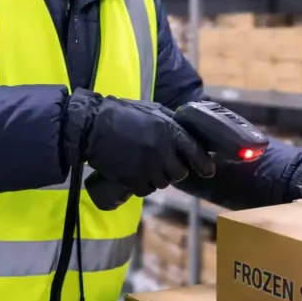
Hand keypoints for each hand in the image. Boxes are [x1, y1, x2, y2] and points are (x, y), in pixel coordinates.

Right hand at [65, 89, 215, 196]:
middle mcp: (163, 150)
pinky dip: (143, 185)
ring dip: (158, 177)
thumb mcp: (152, 110)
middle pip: (180, 172)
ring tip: (147, 167)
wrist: (93, 126)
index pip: (195, 152)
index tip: (208, 170)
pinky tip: (136, 175)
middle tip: (166, 165)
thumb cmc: (122, 114)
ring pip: (164, 182)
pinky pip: (146, 190)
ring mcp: (148, 166)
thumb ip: (171, 123)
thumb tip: (187, 135)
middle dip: (176, 171)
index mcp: (169, 130)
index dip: (204, 163)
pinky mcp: (133, 179)